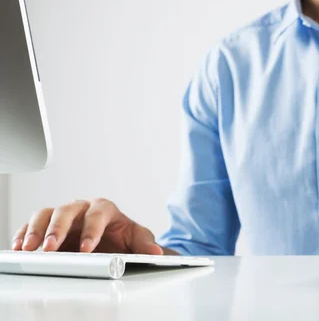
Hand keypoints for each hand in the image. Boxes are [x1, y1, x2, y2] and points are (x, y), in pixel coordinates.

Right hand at [12, 198, 163, 254]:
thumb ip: (145, 244)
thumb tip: (156, 253)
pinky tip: (20, 246)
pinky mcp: (49, 226)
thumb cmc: (122, 235)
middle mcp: (82, 208)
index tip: (87, 249)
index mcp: (104, 209)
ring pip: (46, 214)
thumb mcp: (137, 238)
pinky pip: (33, 224)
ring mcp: (64, 216)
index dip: (91, 231)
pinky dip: (24, 233)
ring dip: (36, 230)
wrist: (113, 240)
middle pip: (66, 211)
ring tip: (30, 248)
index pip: (97, 215)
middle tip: (50, 248)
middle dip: (57, 229)